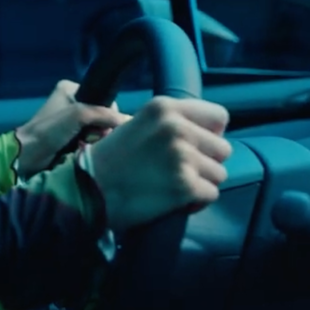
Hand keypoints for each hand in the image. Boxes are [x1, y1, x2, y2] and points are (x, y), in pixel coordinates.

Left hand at [16, 80, 130, 178]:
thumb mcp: (79, 114)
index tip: (104, 126)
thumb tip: (129, 121)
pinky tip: (86, 150)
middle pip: (101, 115)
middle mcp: (70, 101)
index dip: (108, 112)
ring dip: (97, 138)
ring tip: (90, 145)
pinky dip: (90, 145)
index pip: (103, 98)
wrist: (29, 154)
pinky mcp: (69, 137)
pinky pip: (89, 139)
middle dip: (102, 128)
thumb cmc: (51, 129)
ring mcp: (69, 121)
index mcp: (70, 88)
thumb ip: (105, 115)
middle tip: (96, 137)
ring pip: (97, 129)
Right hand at [88, 97, 232, 232]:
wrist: (87, 190)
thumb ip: (170, 122)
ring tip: (172, 184)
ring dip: (200, 182)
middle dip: (206, 162)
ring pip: (219, 174)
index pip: (219, 116)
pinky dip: (195, 201)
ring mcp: (182, 157)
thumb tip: (205, 133)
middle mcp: (177, 128)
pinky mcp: (185, 185)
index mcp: (164, 108)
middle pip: (222, 148)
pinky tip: (173, 199)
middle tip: (178, 169)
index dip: (211, 133)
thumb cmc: (110, 160)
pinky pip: (211, 194)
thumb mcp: (137, 124)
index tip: (195, 145)